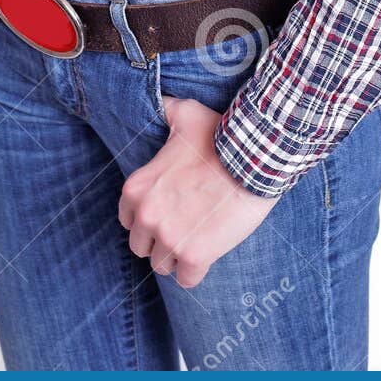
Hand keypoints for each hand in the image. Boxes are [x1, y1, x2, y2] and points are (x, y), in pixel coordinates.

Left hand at [118, 94, 281, 287]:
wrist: (252, 157)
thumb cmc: (219, 134)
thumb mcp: (185, 113)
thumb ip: (167, 109)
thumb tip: (163, 101)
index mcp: (137, 188)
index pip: (128, 220)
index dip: (147, 219)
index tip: (166, 214)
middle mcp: (147, 216)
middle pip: (142, 247)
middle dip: (160, 241)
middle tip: (183, 230)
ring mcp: (170, 238)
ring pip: (162, 266)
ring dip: (177, 258)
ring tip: (196, 242)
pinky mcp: (195, 256)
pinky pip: (186, 280)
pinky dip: (195, 273)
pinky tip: (207, 257)